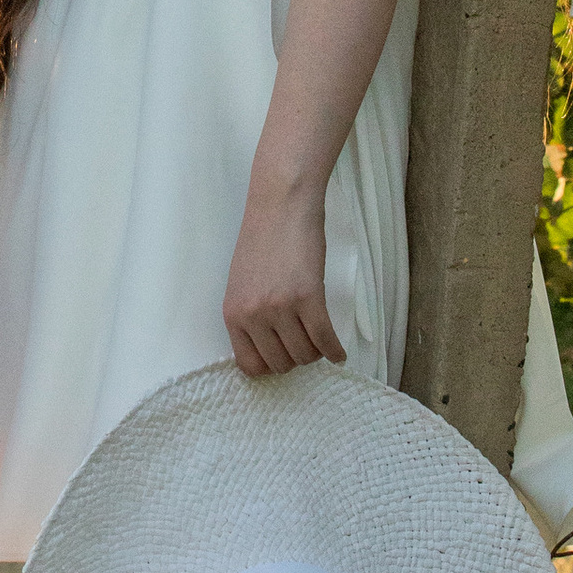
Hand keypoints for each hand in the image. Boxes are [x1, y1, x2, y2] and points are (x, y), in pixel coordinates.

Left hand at [222, 182, 344, 378]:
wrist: (281, 205)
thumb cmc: (262, 239)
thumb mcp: (242, 284)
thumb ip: (249, 316)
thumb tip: (267, 349)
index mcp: (233, 314)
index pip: (250, 365)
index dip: (270, 366)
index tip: (282, 358)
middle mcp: (253, 315)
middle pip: (280, 364)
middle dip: (295, 359)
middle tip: (304, 344)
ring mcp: (280, 308)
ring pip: (304, 355)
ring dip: (315, 353)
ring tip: (320, 340)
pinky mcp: (308, 298)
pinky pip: (324, 340)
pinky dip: (335, 352)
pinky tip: (339, 354)